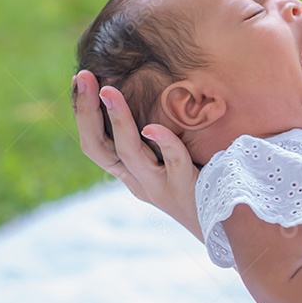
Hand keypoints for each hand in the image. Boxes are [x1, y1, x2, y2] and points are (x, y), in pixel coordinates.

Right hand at [72, 70, 201, 237]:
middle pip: (98, 147)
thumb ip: (154, 142)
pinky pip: (172, 161)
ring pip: (128, 153)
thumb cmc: (196, 186)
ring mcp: (159, 186)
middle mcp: (137, 180)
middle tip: (83, 77)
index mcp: (129, 173)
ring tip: (108, 91)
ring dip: (117, 120)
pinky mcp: (184, 187)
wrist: (222, 225)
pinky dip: (163, 142)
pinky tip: (153, 127)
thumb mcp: (166, 164)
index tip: (79, 79)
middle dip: (86, 111)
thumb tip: (148, 97)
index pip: (94, 143)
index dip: (83, 113)